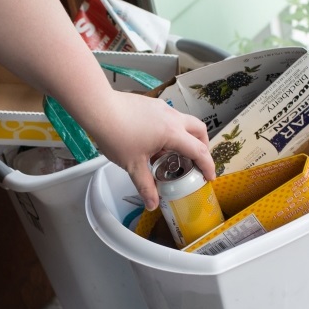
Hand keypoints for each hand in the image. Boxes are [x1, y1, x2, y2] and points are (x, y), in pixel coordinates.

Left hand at [83, 90, 214, 210]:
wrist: (99, 108)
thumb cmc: (116, 134)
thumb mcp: (133, 165)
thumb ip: (146, 185)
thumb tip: (153, 204)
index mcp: (172, 133)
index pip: (199, 151)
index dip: (208, 166)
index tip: (209, 177)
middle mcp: (172, 117)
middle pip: (199, 130)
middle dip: (202, 146)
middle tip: (195, 162)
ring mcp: (162, 108)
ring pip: (184, 121)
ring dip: (185, 137)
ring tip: (171, 154)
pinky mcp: (151, 104)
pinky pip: (169, 117)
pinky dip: (171, 130)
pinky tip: (154, 141)